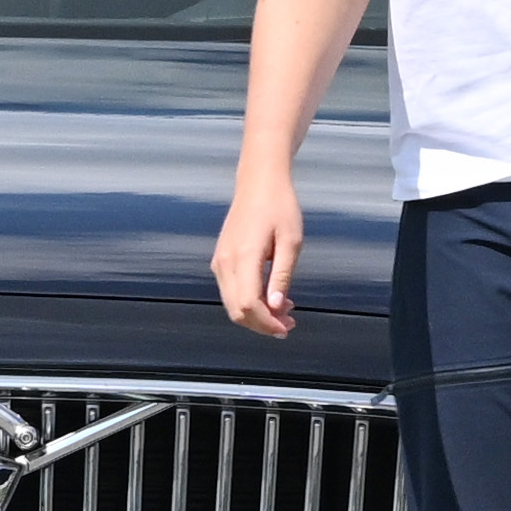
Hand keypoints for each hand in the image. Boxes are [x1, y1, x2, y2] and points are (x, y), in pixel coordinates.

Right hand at [213, 161, 303, 336]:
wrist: (259, 182)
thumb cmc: (279, 207)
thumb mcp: (291, 241)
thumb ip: (282, 276)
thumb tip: (277, 308)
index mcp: (244, 257)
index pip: (249, 305)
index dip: (267, 323)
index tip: (287, 327)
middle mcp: (225, 262)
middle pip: (237, 311)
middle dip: (262, 324)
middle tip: (288, 324)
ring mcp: (219, 261)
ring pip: (232, 305)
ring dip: (256, 315)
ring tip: (284, 312)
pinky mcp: (220, 260)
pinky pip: (231, 292)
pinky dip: (248, 302)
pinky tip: (270, 297)